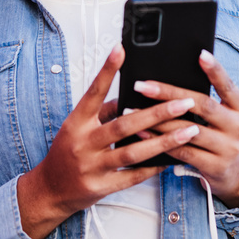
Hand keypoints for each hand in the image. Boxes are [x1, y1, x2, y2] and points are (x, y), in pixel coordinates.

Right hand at [16, 44, 200, 238]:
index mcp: (77, 122)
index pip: (94, 92)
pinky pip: (132, 177)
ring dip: (164, 141)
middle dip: (157, 112)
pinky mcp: (101, 187)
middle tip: (184, 102)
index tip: (121, 49)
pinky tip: (171, 159)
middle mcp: (83, 142)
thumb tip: (131, 95)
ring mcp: (92, 166)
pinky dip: (153, 168)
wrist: (50, 189)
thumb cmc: (67, 152)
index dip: (107, 70)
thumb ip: (103, 111)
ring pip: (133, 152)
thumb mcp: (77, 126)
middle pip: (124, 125)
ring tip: (188, 131)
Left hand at [132, 49, 238, 209]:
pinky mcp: (214, 166)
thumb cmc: (221, 135)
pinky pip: (182, 151)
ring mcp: (228, 148)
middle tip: (142, 86)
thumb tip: (171, 76)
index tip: (201, 54)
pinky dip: (160, 141)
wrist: (235, 173)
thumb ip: (206, 99)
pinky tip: (142, 133)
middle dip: (169, 93)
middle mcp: (238, 126)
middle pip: (202, 104)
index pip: (227, 85)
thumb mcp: (224, 115)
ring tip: (133, 111)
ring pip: (188, 129)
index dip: (215, 70)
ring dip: (157, 120)